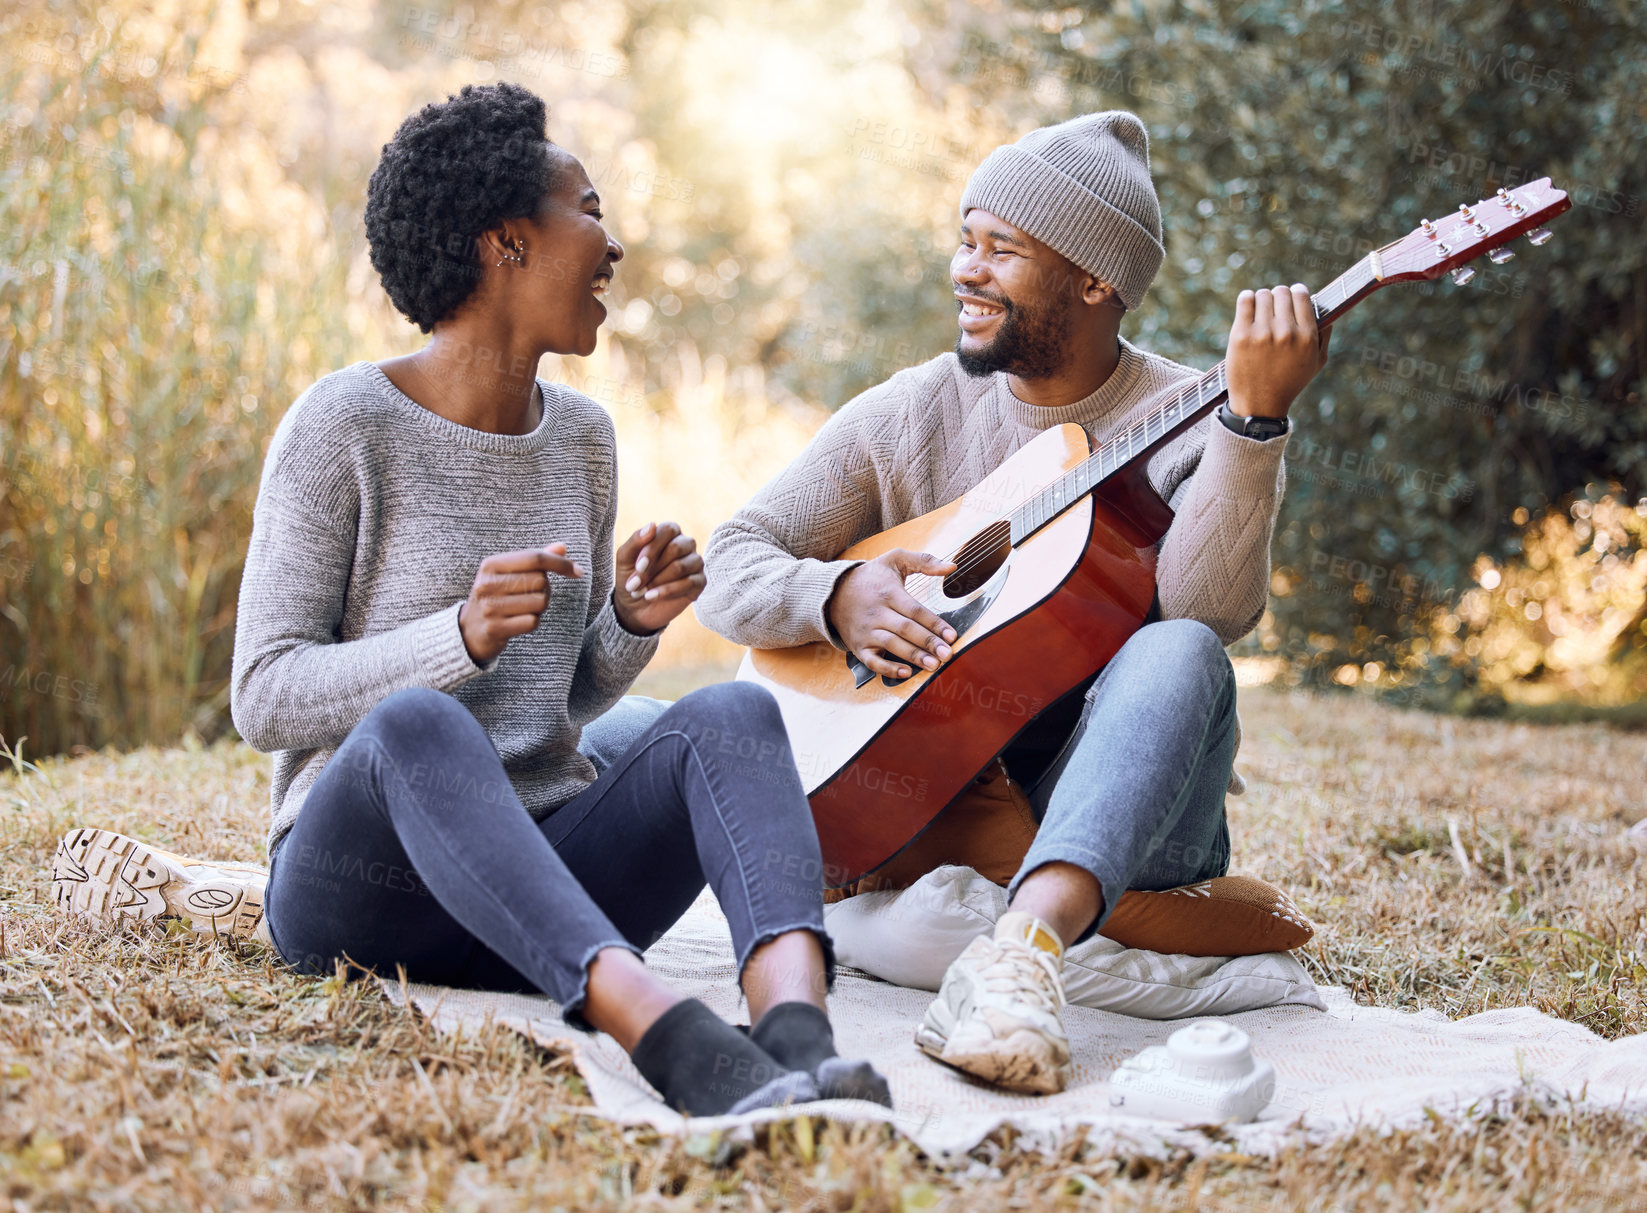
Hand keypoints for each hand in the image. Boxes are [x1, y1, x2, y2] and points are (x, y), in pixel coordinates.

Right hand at [459, 544, 581, 663]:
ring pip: (540, 602)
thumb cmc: (497, 596)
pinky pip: (533, 622)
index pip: (535, 558)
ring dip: (540, 607)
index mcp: (491, 565)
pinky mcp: (495, 629)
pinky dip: (533, 622)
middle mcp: (486, 584)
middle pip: (540, 581)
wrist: (469, 631)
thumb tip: (562, 548)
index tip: (578, 571)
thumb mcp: (509, 573)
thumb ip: (536, 559)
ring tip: (524, 608)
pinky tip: (519, 622)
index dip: (561, 563)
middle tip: (532, 596)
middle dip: (545, 589)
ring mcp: (489, 608)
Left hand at [612, 521, 703, 634]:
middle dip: (652, 568)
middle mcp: (685, 544)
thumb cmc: (631, 577)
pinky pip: (689, 583)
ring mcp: (695, 563)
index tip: (638, 567)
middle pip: (676, 548)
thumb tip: (652, 525)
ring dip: (657, 581)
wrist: (634, 607)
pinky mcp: (700, 582)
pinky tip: (652, 597)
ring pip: (680, 567)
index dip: (652, 548)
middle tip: (635, 584)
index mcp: (669, 533)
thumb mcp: (625, 558)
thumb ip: (635, 540)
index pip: (668, 530)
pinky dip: (667, 591)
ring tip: (642, 591)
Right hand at [825, 548, 959, 679]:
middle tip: (947, 654)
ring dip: (913, 656)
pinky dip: (888, 669)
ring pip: (892, 645)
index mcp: (888, 593)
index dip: (934, 623)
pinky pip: (872, 661)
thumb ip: (924, 560)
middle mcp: (877, 613)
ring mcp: (866, 631)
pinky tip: (905, 673)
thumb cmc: (871, 577)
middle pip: (905, 629)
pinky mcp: (859, 646)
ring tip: (933, 665)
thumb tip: (952, 567)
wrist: (833, 592)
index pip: (915, 610)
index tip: (952, 635)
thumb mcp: (894, 559)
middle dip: (928, 643)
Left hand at [1225, 283, 1331, 418]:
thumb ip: (1324, 334)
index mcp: (1307, 337)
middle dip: (1279, 297)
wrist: (1258, 405)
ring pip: (1263, 294)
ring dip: (1262, 300)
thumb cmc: (1289, 382)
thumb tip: (1323, 307)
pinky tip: (1249, 305)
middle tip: (1274, 308)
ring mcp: (1262, 333)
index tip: (1292, 297)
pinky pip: (1245, 299)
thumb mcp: (1316, 363)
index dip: (1297, 293)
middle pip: (1282, 292)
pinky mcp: (1241, 335)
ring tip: (1261, 311)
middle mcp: (1286, 332)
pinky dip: (1247, 298)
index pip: (1302, 295)